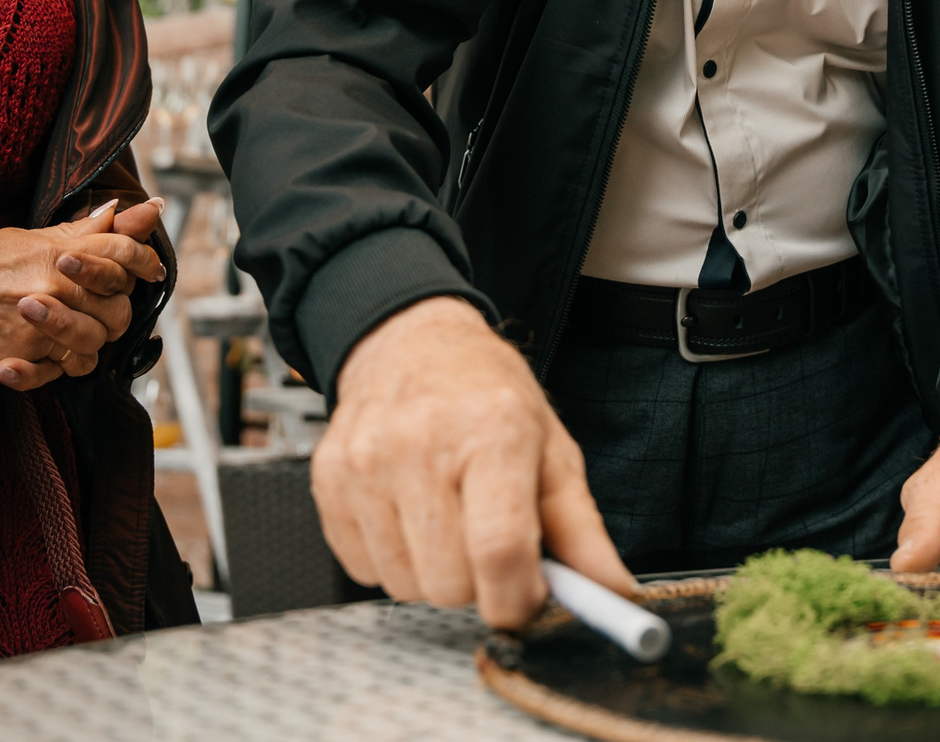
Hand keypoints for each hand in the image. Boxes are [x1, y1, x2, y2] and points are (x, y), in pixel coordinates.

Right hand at [0, 197, 166, 390]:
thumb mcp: (29, 239)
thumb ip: (80, 231)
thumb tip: (122, 211)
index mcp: (60, 252)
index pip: (123, 253)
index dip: (144, 260)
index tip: (151, 269)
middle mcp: (55, 285)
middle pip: (118, 306)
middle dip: (115, 310)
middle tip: (100, 309)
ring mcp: (39, 324)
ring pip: (95, 343)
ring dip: (88, 340)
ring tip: (69, 333)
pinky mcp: (20, 354)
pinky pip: (61, 371)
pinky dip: (58, 368)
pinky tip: (47, 355)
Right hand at [316, 296, 634, 628]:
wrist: (410, 343)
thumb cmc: (486, 395)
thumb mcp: (551, 448)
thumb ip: (581, 529)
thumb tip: (611, 591)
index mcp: (493, 431)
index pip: (499, 549)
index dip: (517, 597)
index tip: (527, 597)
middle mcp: (422, 443)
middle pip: (449, 583)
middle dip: (477, 582)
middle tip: (486, 540)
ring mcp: (367, 462)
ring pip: (404, 585)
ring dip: (431, 571)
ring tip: (446, 518)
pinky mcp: (328, 479)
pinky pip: (362, 570)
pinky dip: (392, 558)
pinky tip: (407, 513)